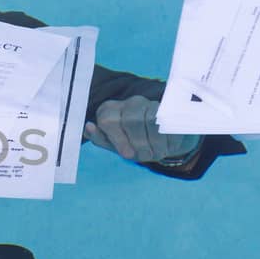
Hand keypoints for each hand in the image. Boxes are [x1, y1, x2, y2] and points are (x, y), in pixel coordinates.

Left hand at [84, 96, 198, 163]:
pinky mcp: (171, 108)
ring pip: (150, 120)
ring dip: (154, 143)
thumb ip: (100, 138)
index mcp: (111, 110)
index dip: (117, 139)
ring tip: (156, 153)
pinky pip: (168, 123)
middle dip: (138, 143)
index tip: (127, 154)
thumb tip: (88, 127)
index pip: (107, 119)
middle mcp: (130, 102)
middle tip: (144, 156)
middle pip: (130, 120)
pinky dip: (168, 139)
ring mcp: (151, 103)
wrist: (167, 140)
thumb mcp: (116, 145)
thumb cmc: (135, 144)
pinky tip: (168, 146)